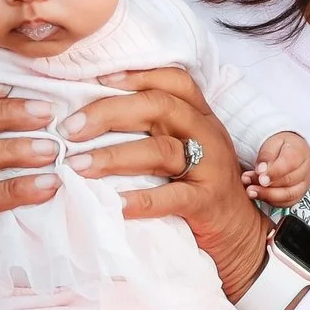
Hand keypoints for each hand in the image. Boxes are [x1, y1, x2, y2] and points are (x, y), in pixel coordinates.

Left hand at [57, 66, 269, 299]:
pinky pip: (174, 197)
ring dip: (114, 156)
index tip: (96, 79)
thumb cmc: (199, 187)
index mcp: (200, 117)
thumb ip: (154, 130)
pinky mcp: (208, 201)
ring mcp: (211, 167)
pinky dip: (143, 200)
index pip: (173, 81)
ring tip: (77, 165)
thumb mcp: (185, 149)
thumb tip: (90, 117)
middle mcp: (208, 134)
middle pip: (160, 107)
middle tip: (69, 129)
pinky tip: (115, 204)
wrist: (239, 233)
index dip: (136, 75)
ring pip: (161, 149)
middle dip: (109, 113)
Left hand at [248, 131, 309, 207]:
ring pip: (288, 196)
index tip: (260, 178)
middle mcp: (305, 171)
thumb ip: (266, 156)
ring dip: (268, 196)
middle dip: (268, 188)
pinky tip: (258, 195)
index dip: (274, 173)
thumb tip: (261, 170)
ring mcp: (303, 185)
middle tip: (250, 188)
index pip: (289, 165)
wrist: (291, 151)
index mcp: (300, 153)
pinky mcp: (297, 195)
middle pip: (289, 182)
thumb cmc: (281, 147)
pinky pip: (285, 203)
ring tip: (251, 192)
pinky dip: (270, 201)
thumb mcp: (272, 144)